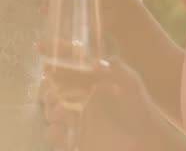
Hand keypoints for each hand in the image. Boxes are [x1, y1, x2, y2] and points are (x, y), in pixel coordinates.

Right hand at [42, 57, 178, 150]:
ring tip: (64, 113)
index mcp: (88, 78)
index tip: (40, 46)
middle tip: (55, 91)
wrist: (144, 139)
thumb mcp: (132, 84)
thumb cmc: (139, 109)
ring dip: (52, 110)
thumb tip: (96, 63)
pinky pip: (52, 134)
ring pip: (48, 110)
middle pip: (51, 86)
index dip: (53, 51)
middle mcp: (77, 95)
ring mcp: (73, 116)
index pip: (66, 61)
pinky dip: (54, 133)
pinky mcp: (73, 137)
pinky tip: (64, 132)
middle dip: (49, 87)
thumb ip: (117, 70)